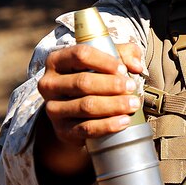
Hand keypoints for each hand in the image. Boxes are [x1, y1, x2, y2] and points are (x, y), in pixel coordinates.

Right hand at [32, 41, 143, 184]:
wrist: (76, 115)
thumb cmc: (93, 80)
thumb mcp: (105, 62)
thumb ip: (124, 54)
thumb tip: (136, 66)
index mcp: (57, 61)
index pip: (80, 55)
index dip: (105, 61)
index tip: (123, 69)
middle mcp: (50, 84)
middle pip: (83, 82)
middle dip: (112, 85)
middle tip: (132, 87)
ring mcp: (53, 108)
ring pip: (86, 106)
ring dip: (114, 105)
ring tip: (133, 103)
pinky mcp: (62, 130)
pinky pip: (87, 128)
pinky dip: (108, 125)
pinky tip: (124, 121)